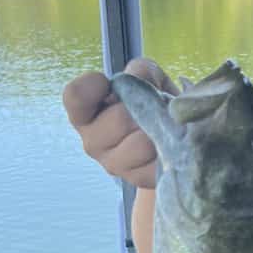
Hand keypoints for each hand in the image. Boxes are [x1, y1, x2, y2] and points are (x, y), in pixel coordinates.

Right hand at [62, 57, 177, 188]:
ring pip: (142, 145)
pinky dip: (171, 151)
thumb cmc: (153, 102)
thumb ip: (141, 71)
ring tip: (166, 127)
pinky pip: (158, 164)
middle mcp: (93, 142)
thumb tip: (142, 80)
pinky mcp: (139, 180)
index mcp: (85, 113)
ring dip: (161, 131)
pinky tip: (171, 146)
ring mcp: (115, 166)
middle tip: (154, 109)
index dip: (92, 86)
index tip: (107, 83)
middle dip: (144, 110)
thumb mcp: (147, 77)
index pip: (75, 97)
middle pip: (120, 120)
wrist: (176, 138)